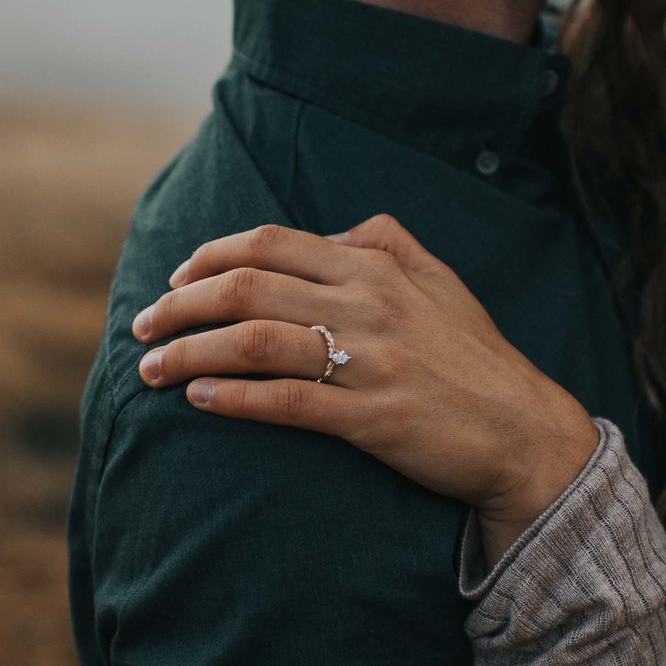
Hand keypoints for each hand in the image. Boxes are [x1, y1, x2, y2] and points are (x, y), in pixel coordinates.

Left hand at [130, 215, 598, 550]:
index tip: (175, 279)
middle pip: (247, 287)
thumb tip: (333, 233)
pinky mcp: (369, 417)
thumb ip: (387, 244)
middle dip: (179, 305)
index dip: (209, 256)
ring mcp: (368, 361)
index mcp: (377, 267)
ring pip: (253, 342)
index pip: (271, 243)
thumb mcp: (441, 282)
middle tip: (141, 326)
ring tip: (151, 370)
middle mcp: (368, 304)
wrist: (524, 432)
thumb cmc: (477, 359)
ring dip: (188, 352)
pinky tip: (199, 399)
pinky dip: (231, 398)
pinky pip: (284, 401)